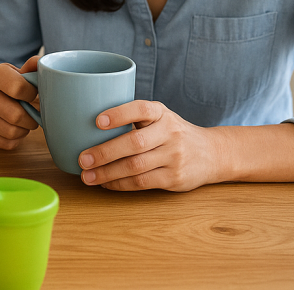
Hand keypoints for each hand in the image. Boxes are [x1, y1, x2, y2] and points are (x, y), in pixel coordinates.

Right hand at [0, 56, 40, 149]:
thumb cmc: (12, 86)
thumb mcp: (21, 73)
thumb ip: (33, 67)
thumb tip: (40, 62)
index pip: (18, 88)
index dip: (32, 94)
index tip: (33, 94)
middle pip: (15, 115)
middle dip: (31, 118)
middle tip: (33, 114)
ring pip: (11, 132)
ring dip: (24, 130)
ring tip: (24, 122)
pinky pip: (6, 143)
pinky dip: (16, 140)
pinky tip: (14, 129)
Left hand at [78, 100, 220, 190]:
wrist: (212, 153)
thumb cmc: (172, 132)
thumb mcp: (159, 117)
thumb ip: (133, 118)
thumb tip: (86, 125)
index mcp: (161, 113)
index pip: (141, 109)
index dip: (119, 114)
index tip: (97, 121)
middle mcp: (170, 132)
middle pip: (134, 143)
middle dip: (105, 152)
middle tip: (82, 159)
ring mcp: (174, 156)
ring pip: (136, 166)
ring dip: (107, 173)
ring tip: (87, 176)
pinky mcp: (174, 178)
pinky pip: (142, 182)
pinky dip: (120, 184)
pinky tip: (105, 183)